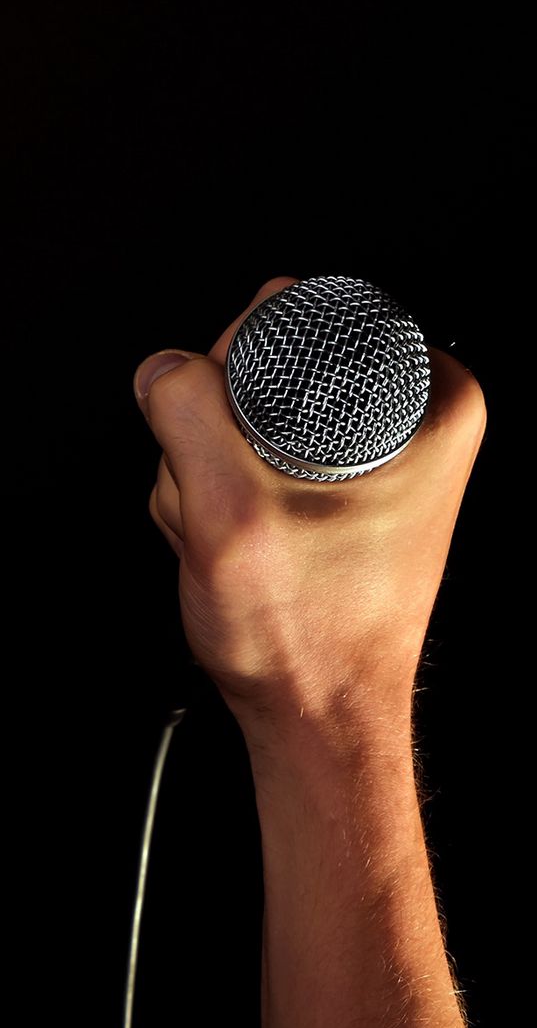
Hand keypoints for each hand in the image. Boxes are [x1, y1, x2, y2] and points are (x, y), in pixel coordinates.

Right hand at [133, 277, 485, 742]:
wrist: (319, 713)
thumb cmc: (308, 638)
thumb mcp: (235, 515)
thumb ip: (189, 419)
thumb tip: (166, 368)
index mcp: (432, 405)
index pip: (296, 314)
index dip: (234, 367)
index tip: (234, 442)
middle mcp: (413, 423)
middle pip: (265, 365)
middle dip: (220, 433)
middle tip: (236, 504)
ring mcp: (369, 458)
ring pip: (246, 415)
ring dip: (216, 472)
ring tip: (243, 536)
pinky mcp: (333, 490)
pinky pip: (252, 456)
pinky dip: (228, 495)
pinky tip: (244, 543)